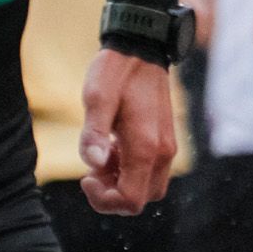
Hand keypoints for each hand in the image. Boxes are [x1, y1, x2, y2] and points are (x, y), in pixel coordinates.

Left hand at [79, 49, 176, 215]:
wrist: (141, 50)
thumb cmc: (116, 73)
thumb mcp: (96, 99)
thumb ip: (94, 133)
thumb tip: (93, 164)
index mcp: (145, 148)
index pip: (131, 200)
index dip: (104, 199)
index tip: (86, 175)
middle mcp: (162, 153)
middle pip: (141, 200)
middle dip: (112, 194)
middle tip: (92, 168)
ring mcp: (166, 148)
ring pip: (148, 188)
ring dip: (121, 182)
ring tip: (102, 154)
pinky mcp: (164, 142)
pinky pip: (150, 172)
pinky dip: (129, 170)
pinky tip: (112, 147)